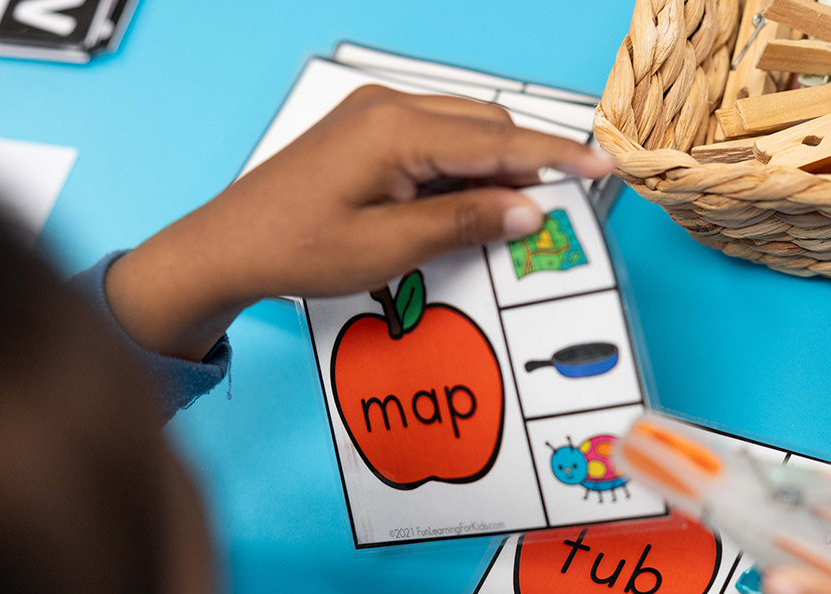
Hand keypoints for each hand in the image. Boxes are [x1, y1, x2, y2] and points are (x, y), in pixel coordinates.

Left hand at [104, 86, 615, 360]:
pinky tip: (467, 203)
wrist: (229, 246)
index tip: (602, 167)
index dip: (556, 156)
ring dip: (496, 167)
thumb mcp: (389, 248)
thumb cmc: (296, 249)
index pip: (499, 139)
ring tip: (509, 217)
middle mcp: (388, 108)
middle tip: (555, 213)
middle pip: (487, 126)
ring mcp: (375, 115)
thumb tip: (529, 208)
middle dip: (528, 165)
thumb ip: (464, 222)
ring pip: (465, 129)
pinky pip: (437, 138)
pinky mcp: (367, 131)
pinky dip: (464, 166)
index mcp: (396, 131)